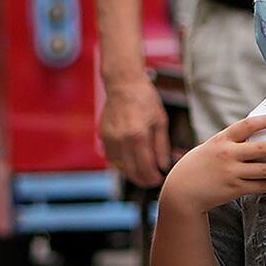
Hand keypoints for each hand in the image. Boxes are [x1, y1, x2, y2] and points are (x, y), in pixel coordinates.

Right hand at [98, 64, 171, 188]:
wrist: (123, 84)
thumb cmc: (145, 100)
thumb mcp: (160, 121)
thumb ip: (161, 147)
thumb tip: (163, 166)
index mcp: (138, 135)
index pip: (146, 168)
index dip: (154, 178)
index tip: (160, 179)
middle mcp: (121, 140)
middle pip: (132, 172)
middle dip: (143, 180)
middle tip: (153, 180)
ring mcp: (109, 139)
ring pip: (120, 168)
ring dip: (132, 174)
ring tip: (144, 172)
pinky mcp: (103, 137)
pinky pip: (112, 158)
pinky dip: (122, 164)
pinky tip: (131, 162)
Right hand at [158, 106, 265, 218]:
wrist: (182, 191)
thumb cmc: (196, 167)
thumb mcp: (210, 147)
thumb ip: (229, 143)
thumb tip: (253, 138)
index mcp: (221, 140)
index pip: (247, 125)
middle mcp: (228, 155)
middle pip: (262, 149)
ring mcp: (232, 173)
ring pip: (265, 170)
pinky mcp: (235, 189)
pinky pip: (259, 186)